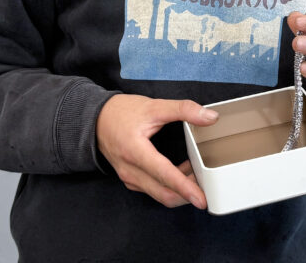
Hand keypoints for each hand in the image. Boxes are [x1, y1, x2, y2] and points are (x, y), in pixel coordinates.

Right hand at [96, 94, 217, 209]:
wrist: (96, 119)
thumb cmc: (122, 112)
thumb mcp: (154, 106)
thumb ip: (183, 109)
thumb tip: (210, 116)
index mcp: (135, 151)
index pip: (165, 175)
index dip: (185, 188)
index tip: (202, 199)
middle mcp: (130, 170)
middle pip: (164, 194)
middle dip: (187, 194)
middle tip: (207, 185)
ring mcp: (129, 178)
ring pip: (159, 195)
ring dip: (180, 190)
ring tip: (195, 174)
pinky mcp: (130, 179)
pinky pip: (153, 190)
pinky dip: (169, 186)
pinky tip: (180, 172)